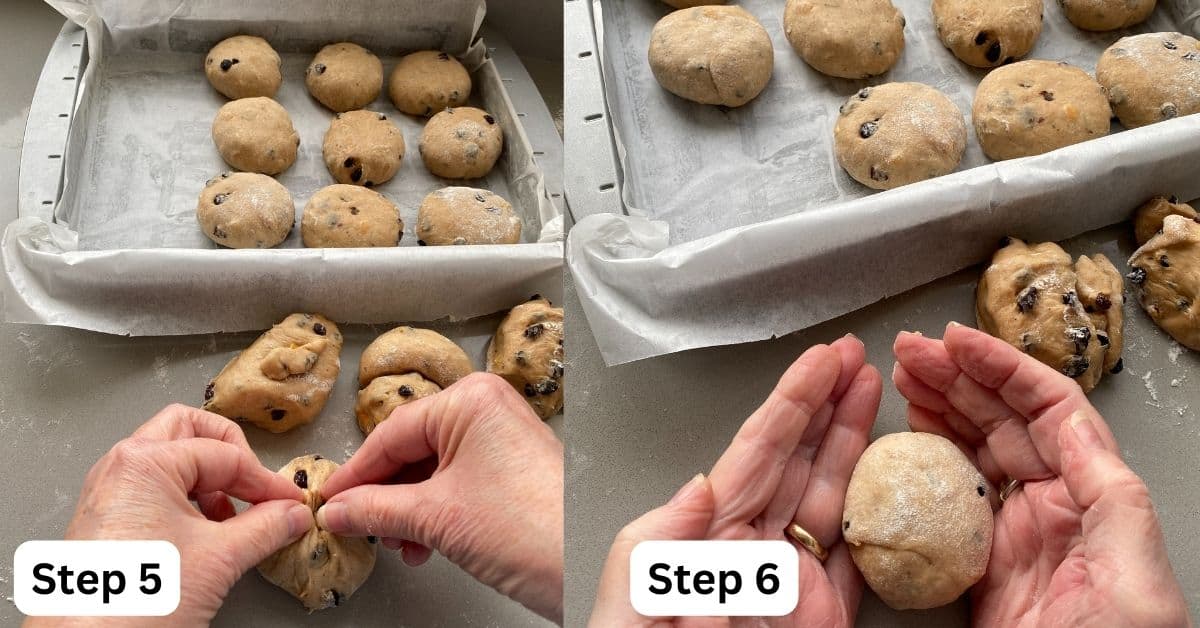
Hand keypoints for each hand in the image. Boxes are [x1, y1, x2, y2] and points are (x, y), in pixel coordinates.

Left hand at [28, 405, 310, 626]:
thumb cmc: (135, 603)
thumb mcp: (220, 558)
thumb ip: (267, 527)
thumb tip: (292, 515)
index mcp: (146, 462)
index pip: (227, 455)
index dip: (267, 480)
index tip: (290, 503)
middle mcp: (121, 467)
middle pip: (190, 432)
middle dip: (231, 456)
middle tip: (257, 487)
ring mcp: (110, 493)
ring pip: (171, 461)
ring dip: (210, 481)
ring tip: (234, 519)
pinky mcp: (106, 520)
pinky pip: (154, 490)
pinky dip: (187, 501)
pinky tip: (206, 537)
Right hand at [315, 373, 563, 622]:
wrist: (590, 566)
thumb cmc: (536, 530)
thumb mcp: (436, 518)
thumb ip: (376, 510)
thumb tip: (340, 510)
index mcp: (470, 400)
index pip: (391, 433)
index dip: (355, 473)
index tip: (329, 500)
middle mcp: (489, 410)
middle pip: (412, 450)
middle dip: (384, 496)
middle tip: (357, 525)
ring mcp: (503, 439)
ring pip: (433, 471)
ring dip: (408, 511)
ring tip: (398, 543)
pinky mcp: (513, 470)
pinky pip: (457, 484)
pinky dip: (434, 514)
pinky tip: (422, 545)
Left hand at [590, 336, 881, 626]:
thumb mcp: (630, 597)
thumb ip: (658, 538)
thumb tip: (699, 483)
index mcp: (704, 533)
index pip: (755, 450)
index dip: (792, 401)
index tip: (820, 361)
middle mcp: (750, 546)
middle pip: (797, 456)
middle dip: (829, 402)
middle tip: (858, 356)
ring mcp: (790, 577)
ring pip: (829, 492)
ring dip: (853, 438)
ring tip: (873, 388)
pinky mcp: (823, 613)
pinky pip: (855, 553)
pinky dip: (874, 511)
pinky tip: (886, 472)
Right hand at [893, 323, 1189, 627]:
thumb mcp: (1133, 573)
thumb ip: (1109, 494)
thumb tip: (1069, 422)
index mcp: (1093, 499)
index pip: (1047, 410)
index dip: (1001, 368)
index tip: (957, 343)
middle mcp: (1055, 508)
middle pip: (1002, 421)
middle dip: (956, 377)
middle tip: (911, 352)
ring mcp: (1015, 536)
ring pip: (972, 452)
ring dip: (938, 408)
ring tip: (903, 378)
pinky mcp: (982, 570)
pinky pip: (949, 502)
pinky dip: (925, 464)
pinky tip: (907, 441)